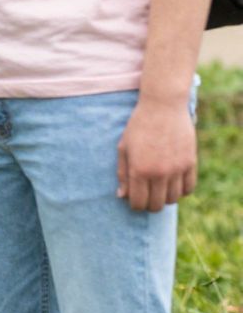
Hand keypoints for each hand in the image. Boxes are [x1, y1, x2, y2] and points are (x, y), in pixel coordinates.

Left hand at [117, 96, 196, 210]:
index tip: (134, 198)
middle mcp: (159, 173)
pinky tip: (172, 182)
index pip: (138, 203)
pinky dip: (180, 190)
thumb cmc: (138, 126)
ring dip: (165, 197)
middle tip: (146, 195)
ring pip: (173, 199)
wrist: (163, 106)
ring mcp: (177, 169)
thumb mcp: (124, 148)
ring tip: (158, 187)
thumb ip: (122, 173)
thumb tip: (122, 196)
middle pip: (157, 205)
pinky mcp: (191, 163)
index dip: (135, 205)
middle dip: (149, 204)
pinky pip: (189, 188)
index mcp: (139, 170)